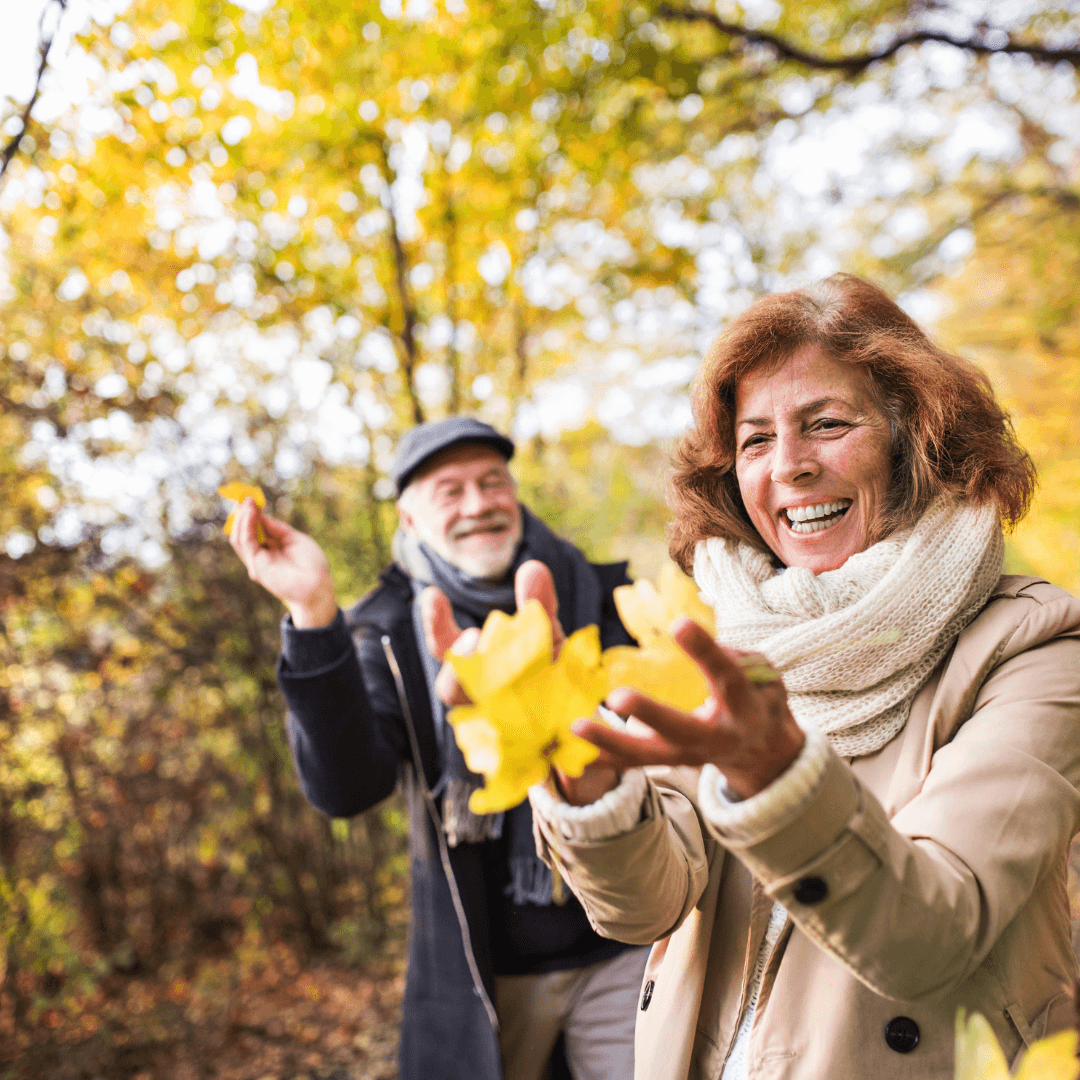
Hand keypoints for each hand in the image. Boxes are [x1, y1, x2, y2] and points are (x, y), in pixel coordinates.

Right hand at [228, 497, 337, 627]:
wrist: (318, 586)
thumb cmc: (312, 565)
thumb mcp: (295, 539)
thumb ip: (277, 528)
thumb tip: (262, 516)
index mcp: (271, 549)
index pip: (255, 529)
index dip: (252, 514)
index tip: (251, 498)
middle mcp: (261, 555)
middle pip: (243, 533)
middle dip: (242, 514)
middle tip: (245, 497)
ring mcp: (257, 562)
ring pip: (240, 537)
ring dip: (242, 518)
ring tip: (247, 502)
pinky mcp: (257, 567)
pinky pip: (247, 543)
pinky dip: (246, 526)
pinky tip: (251, 513)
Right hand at [421, 561, 618, 806]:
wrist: (581, 729)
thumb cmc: (555, 675)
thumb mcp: (550, 637)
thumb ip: (539, 606)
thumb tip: (533, 567)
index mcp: (478, 670)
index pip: (445, 648)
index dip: (435, 624)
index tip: (433, 594)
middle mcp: (478, 702)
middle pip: (451, 689)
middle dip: (459, 663)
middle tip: (474, 636)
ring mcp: (496, 733)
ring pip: (476, 721)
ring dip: (489, 698)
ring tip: (509, 676)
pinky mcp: (521, 760)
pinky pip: (515, 752)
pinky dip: (527, 737)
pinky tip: (546, 724)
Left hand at [574, 618, 804, 799]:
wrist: (764, 754)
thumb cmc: (756, 697)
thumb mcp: (761, 673)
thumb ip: (733, 656)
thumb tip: (694, 638)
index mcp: (744, 708)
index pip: (726, 676)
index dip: (705, 651)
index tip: (680, 624)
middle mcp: (716, 738)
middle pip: (680, 729)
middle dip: (650, 714)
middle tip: (617, 696)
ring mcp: (688, 757)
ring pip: (647, 755)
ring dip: (610, 743)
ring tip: (576, 728)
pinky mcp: (667, 764)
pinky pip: (630, 765)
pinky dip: (601, 761)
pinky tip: (568, 757)